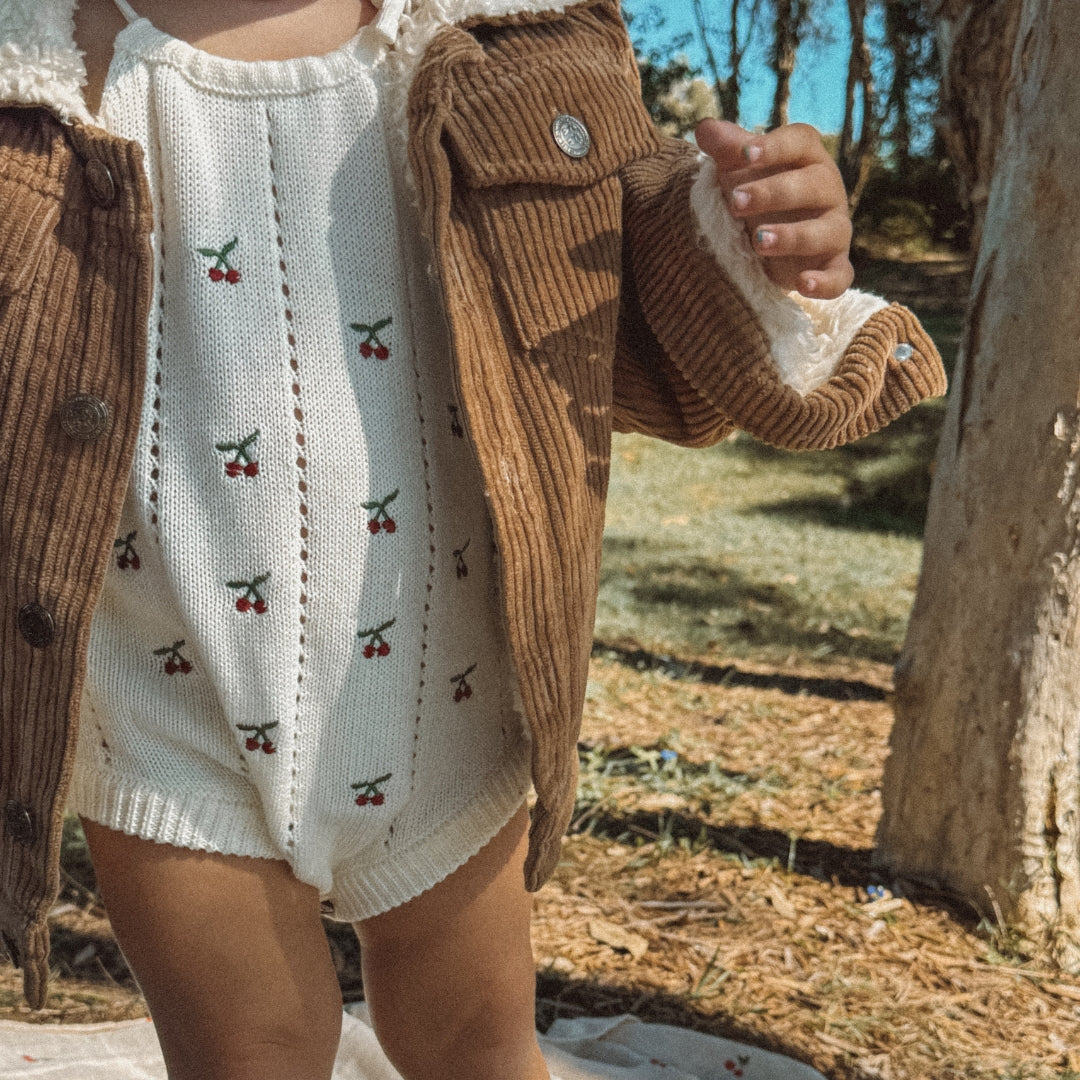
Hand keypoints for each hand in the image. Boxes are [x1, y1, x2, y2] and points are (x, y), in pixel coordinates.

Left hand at [694, 118, 853, 299]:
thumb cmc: (756, 196)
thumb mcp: (739, 172)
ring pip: (826, 230)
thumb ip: (726, 150)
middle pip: (813, 184)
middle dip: (774, 193)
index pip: (800, 141)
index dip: (775, 146)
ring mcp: (834, 229)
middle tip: (735, 203)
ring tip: (757, 242)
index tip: (745, 154)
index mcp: (807, 159)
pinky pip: (840, 275)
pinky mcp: (834, 265)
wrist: (768, 245)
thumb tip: (705, 127)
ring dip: (793, 236)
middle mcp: (828, 190)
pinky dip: (825, 282)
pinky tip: (804, 284)